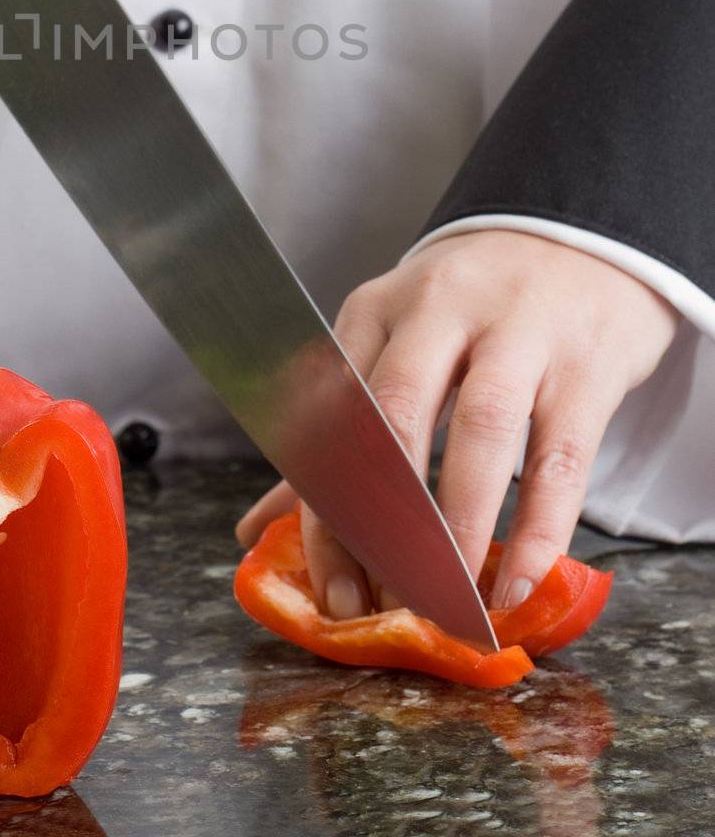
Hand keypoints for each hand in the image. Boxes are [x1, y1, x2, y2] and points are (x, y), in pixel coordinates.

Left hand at [236, 229, 677, 617]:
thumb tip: (257, 528)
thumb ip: (338, 440)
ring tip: (450, 600)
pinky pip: (560, 455)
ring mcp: (517, 332)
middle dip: (385, 520)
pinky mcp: (584, 364)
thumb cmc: (472, 311)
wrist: (577, 239)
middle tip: (385, 602)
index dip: (327, 511)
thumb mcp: (396, 348)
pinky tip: (519, 581)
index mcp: (374, 312)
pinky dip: (540, 527)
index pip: (333, 416)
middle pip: (396, 414)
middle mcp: (439, 312)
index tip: (333, 591)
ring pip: (481, 428)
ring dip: (460, 524)